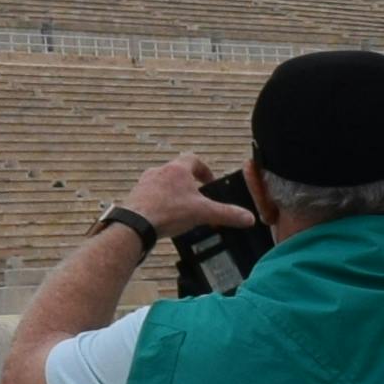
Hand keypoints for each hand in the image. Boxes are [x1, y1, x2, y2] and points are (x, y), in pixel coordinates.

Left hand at [124, 153, 254, 238]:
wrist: (135, 224)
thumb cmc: (169, 212)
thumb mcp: (203, 213)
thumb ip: (227, 214)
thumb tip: (249, 217)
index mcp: (177, 169)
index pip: (193, 159)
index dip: (204, 170)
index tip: (209, 182)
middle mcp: (158, 172)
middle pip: (177, 172)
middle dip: (188, 184)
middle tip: (197, 198)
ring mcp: (144, 184)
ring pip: (162, 183)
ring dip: (173, 193)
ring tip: (182, 209)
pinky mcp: (135, 197)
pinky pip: (150, 196)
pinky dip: (159, 203)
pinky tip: (164, 217)